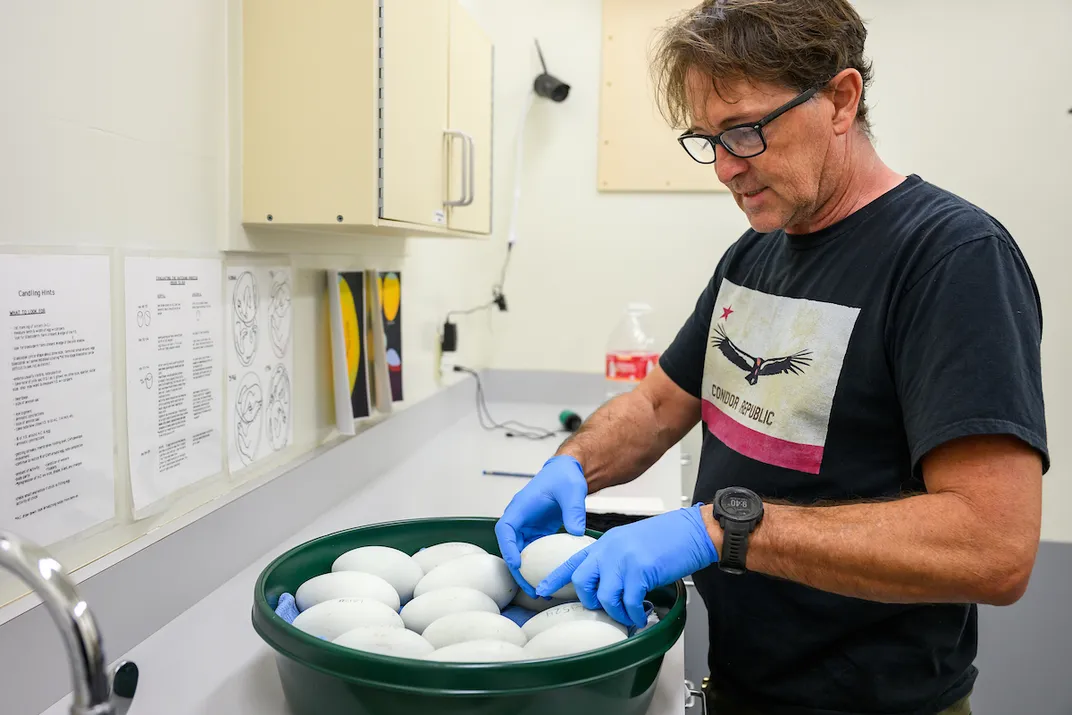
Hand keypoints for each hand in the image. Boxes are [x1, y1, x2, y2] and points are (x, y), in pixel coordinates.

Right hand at [495, 455, 588, 596]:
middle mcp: (519, 519)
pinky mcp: (536, 533)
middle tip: (531, 589)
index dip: (508, 547)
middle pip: (510, 547)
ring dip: (526, 573)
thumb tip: (577, 533)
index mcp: (520, 507)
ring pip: (520, 554)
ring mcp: (526, 527)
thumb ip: (574, 510)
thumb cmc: (565, 477)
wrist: (567, 472)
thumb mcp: (572, 491)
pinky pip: (532, 554)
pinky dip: (537, 568)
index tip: (517, 564)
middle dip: (517, 570)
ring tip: (538, 592)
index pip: (505, 529)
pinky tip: (547, 580)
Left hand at [535, 505, 718, 628]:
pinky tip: (642, 614)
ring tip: (630, 614)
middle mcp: (609, 549)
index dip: (555, 579)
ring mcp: (623, 559)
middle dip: (592, 601)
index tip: (541, 591)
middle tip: (608, 608)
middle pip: (583, 582)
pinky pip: (628, 602)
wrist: (694, 530)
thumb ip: (615, 559)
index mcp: (606, 542)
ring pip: (605, 597)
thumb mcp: (632, 543)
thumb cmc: (669, 539)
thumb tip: (608, 586)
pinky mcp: (640, 570)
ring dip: (617, 612)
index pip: (573, 561)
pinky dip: (634, 614)